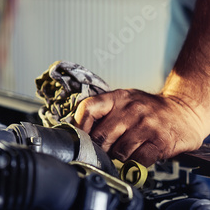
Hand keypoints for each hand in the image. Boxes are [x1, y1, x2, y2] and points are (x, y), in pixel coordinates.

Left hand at [74, 89, 205, 165]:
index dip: (79, 125)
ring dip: (118, 156)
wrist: (184, 111)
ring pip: (118, 151)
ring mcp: (146, 125)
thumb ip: (104, 112)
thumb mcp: (125, 101)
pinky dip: (135, 162)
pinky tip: (138, 154)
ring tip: (125, 150)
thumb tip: (78, 130)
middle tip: (106, 148)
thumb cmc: (149, 109)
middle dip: (100, 147)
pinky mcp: (160, 141)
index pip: (88, 108)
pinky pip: (137, 160)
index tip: (80, 136)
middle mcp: (131, 109)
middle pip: (101, 135)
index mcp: (118, 98)